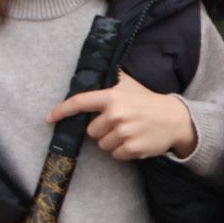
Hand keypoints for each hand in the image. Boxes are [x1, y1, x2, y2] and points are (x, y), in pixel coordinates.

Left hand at [45, 70, 197, 159]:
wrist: (174, 118)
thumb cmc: (147, 101)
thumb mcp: (130, 84)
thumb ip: (111, 78)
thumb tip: (92, 67)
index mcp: (113, 97)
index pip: (81, 102)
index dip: (62, 111)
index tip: (49, 118)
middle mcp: (117, 114)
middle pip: (91, 131)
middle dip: (102, 129)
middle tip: (119, 123)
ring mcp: (125, 132)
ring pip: (102, 145)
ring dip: (112, 141)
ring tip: (128, 131)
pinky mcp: (132, 148)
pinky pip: (115, 155)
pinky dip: (122, 150)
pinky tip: (134, 140)